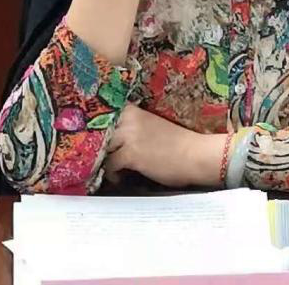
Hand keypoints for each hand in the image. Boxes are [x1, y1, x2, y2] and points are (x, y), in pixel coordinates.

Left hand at [104, 105, 225, 187]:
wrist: (196, 154)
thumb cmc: (179, 142)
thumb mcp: (152, 126)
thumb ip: (133, 128)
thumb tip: (115, 139)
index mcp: (134, 111)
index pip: (105, 116)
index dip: (97, 129)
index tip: (92, 139)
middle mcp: (129, 119)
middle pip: (100, 133)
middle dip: (98, 146)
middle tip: (100, 158)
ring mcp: (129, 136)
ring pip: (103, 148)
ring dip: (104, 159)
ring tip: (110, 168)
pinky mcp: (131, 154)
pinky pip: (110, 164)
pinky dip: (112, 173)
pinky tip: (119, 178)